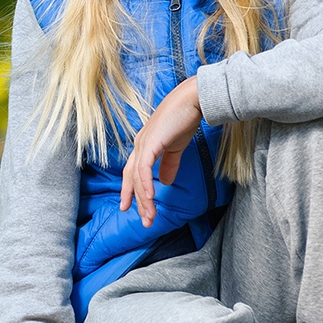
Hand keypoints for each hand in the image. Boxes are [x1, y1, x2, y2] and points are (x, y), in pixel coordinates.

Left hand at [119, 75, 203, 226]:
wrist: (192, 101)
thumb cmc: (184, 119)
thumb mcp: (176, 147)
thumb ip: (169, 164)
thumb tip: (165, 182)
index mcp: (143, 145)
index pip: (132, 172)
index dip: (130, 190)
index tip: (130, 207)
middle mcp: (139, 145)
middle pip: (132, 178)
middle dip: (136, 201)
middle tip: (144, 221)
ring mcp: (143, 143)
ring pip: (137, 177)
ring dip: (143, 199)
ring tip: (149, 217)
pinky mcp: (150, 143)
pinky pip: (144, 169)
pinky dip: (145, 185)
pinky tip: (150, 199)